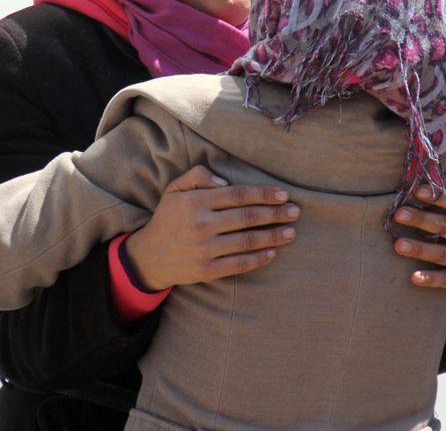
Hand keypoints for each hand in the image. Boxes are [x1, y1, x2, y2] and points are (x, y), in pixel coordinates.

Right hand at [124, 166, 298, 290]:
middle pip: (247, 217)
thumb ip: (197, 176)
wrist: (149, 257)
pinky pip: (239, 264)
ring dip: (273, 237)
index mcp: (195, 201)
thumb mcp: (174, 190)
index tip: (283, 195)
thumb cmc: (168, 218)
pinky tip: (273, 253)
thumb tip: (224, 181)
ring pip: (247, 241)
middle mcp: (201, 224)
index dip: (264, 194)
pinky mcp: (207, 270)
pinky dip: (258, 259)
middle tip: (296, 212)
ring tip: (291, 233)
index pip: (238, 195)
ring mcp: (205, 249)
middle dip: (276, 214)